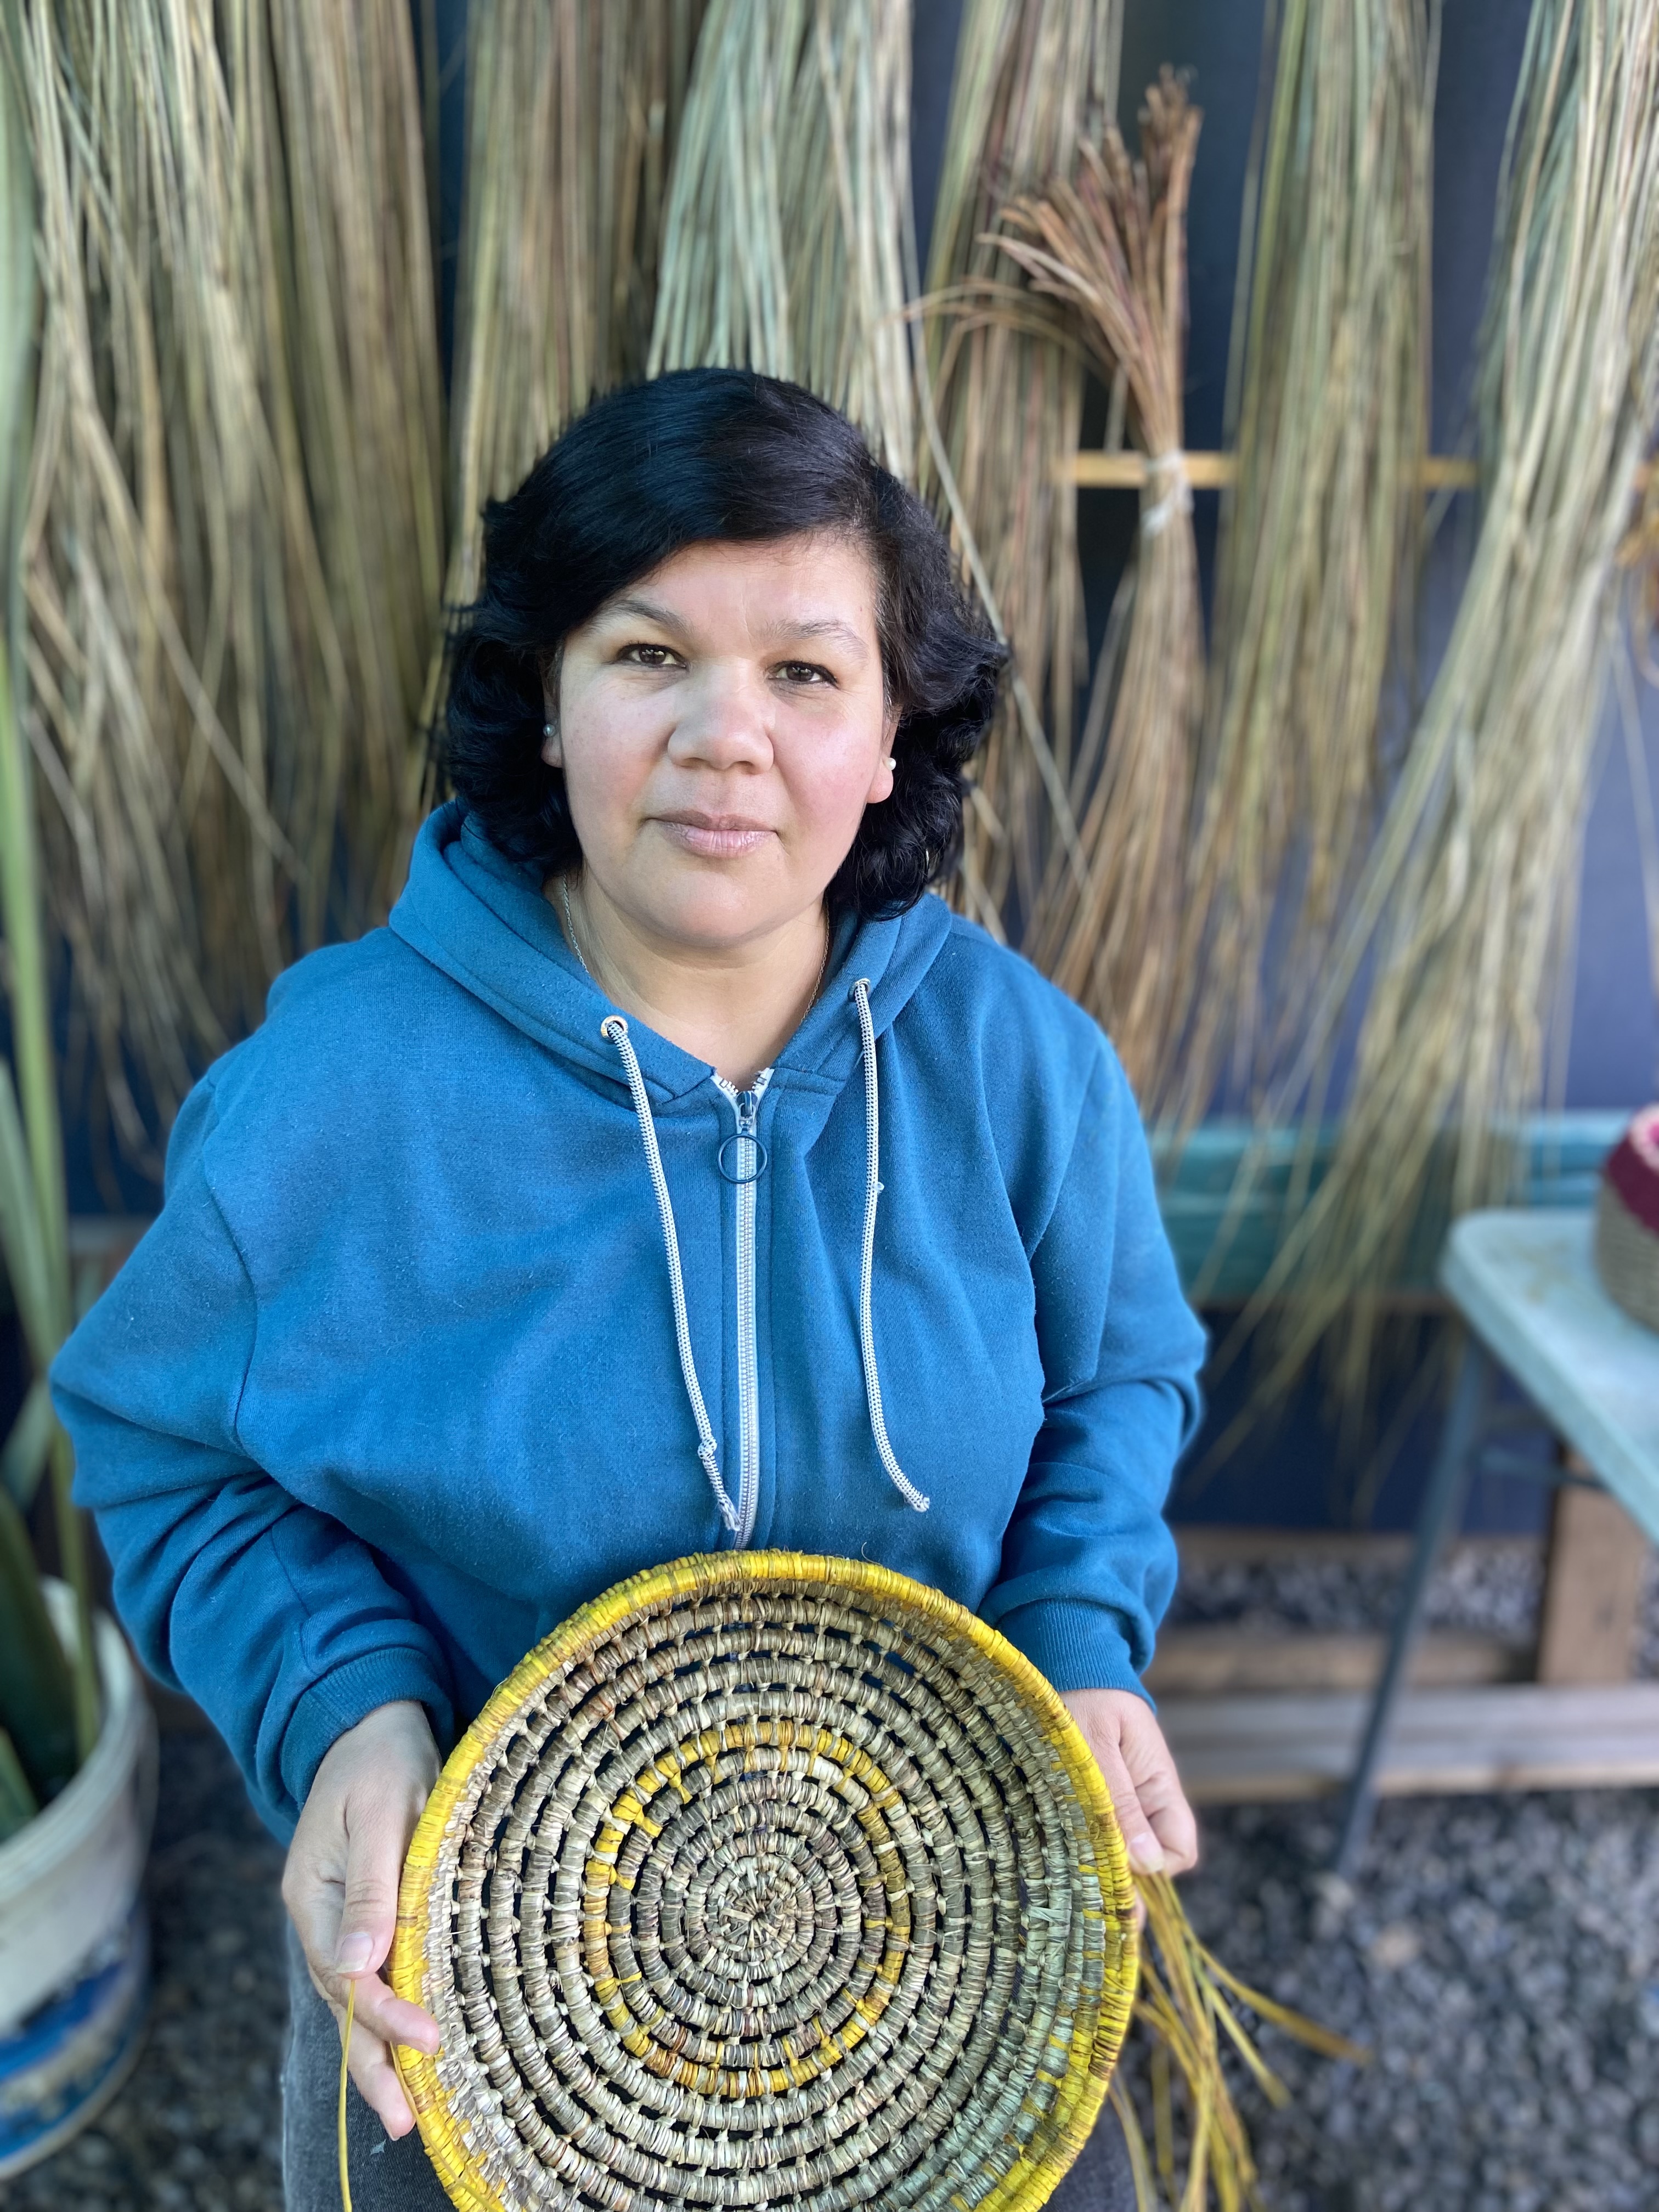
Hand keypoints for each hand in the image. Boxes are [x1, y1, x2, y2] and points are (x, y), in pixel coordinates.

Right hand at [281, 1699, 442, 2136]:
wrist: (371, 1723)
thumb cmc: (382, 1757)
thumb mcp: (382, 1809)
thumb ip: (373, 1884)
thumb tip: (362, 1961)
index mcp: (314, 1892)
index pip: (350, 1971)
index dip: (389, 2012)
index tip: (430, 2038)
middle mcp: (319, 1914)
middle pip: (343, 2002)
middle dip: (374, 2064)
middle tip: (404, 2123)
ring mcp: (335, 1917)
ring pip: (354, 1999)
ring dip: (379, 2054)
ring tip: (406, 2115)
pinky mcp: (362, 1912)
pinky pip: (369, 1977)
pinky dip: (386, 2018)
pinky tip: (408, 2052)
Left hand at [1061, 1687, 1197, 1876]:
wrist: (1065, 1663)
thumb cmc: (1084, 1698)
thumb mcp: (1098, 1749)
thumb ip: (1121, 1805)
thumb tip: (1148, 1865)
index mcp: (1160, 1787)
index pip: (1179, 1850)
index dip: (1154, 1868)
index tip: (1116, 1865)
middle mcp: (1145, 1801)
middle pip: (1147, 1860)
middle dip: (1118, 1874)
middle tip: (1077, 1873)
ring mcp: (1118, 1800)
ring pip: (1115, 1852)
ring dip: (1089, 1859)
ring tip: (1056, 1852)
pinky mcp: (1091, 1798)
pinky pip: (1088, 1834)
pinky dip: (1069, 1841)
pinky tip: (1045, 1835)